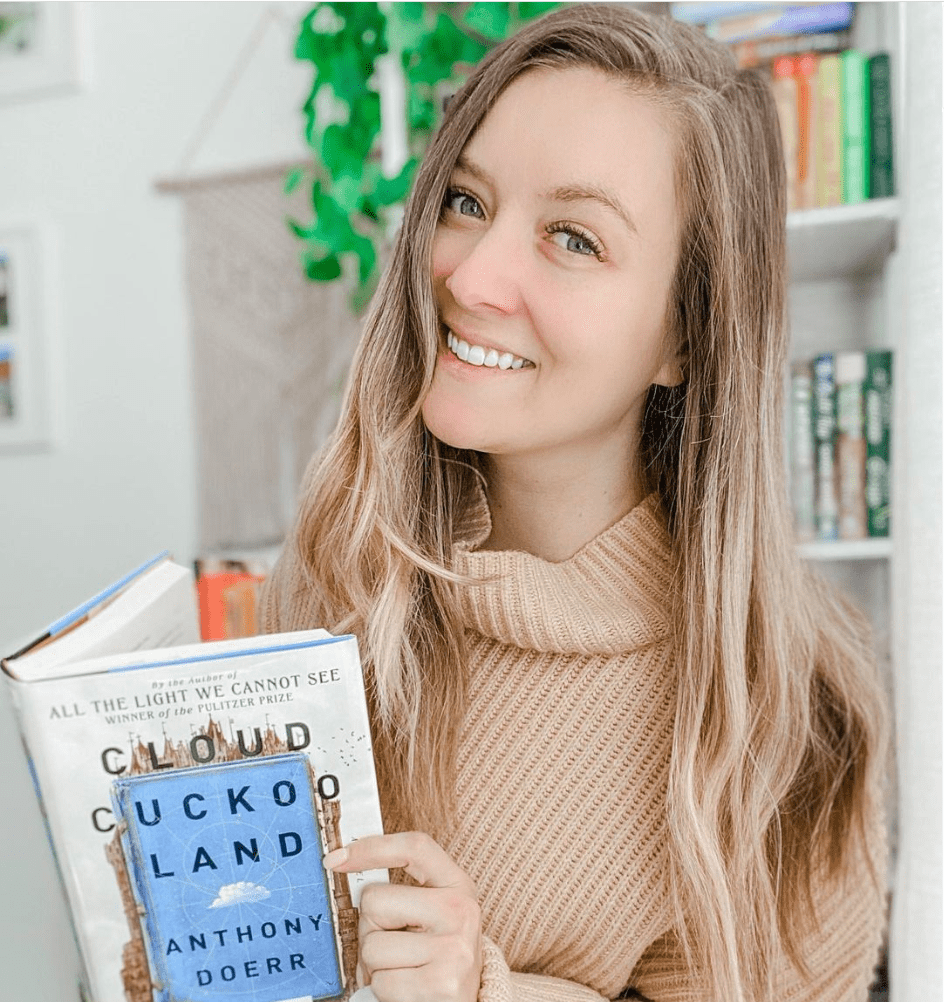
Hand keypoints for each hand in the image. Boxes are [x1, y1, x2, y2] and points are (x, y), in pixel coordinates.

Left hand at [323, 831, 482, 1001]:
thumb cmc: (437, 956)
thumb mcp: (433, 914)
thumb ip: (402, 892)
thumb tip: (342, 863)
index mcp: (458, 885)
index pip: (415, 848)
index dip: (372, 848)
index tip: (337, 858)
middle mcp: (460, 911)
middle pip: (375, 902)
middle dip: (370, 929)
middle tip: (394, 945)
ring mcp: (453, 948)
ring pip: (371, 947)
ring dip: (375, 965)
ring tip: (402, 969)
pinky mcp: (441, 984)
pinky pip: (381, 981)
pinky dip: (383, 990)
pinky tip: (405, 989)